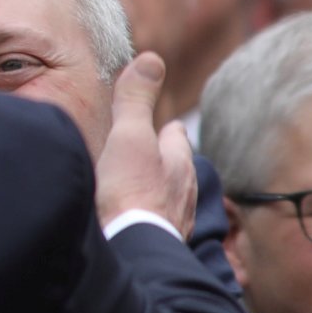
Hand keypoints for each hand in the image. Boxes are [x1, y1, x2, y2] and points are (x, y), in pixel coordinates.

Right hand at [93, 53, 195, 234]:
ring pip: (168, 199)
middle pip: (175, 170)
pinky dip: (146, 220)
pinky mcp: (158, 245)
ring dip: (155, 194)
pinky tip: (134, 224)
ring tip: (140, 192)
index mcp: (177, 162)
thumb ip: (136, 101)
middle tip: (148, 158)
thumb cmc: (129, 193)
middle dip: (163, 163)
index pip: (176, 136)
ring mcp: (173, 222)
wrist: (130, 253)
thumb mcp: (129, 136)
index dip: (167, 129)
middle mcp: (183, 193)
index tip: (162, 125)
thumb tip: (151, 59)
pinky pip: (155, 226)